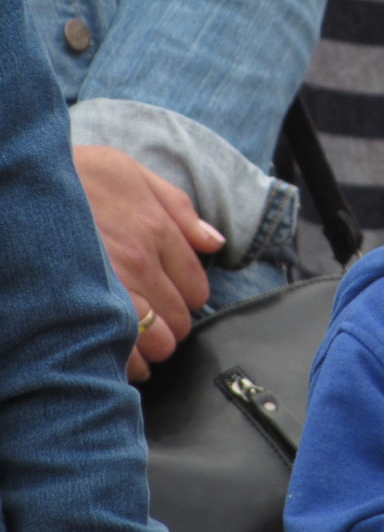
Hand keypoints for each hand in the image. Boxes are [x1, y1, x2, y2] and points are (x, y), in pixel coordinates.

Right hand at [73, 145, 225, 380]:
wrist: (20, 184)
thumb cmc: (72, 176)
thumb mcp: (127, 171)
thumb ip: (178, 207)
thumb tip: (215, 243)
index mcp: (156, 230)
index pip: (196, 288)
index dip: (186, 298)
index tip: (173, 297)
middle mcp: (139, 262)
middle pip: (179, 319)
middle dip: (171, 324)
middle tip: (154, 319)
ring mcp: (109, 287)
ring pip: (156, 341)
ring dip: (151, 346)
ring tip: (136, 338)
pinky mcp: (79, 307)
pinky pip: (119, 352)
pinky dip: (123, 360)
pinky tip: (113, 350)